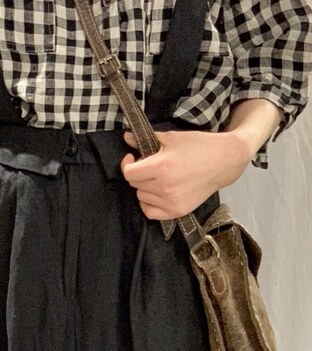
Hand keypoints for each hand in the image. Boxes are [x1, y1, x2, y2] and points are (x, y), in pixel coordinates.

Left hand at [120, 128, 250, 220]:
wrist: (224, 161)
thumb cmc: (199, 147)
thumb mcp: (171, 138)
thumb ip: (144, 139)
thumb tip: (126, 137)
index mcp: (162, 167)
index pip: (129, 173)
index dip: (128, 164)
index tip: (132, 158)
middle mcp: (165, 187)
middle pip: (135, 184)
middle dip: (139, 174)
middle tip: (151, 166)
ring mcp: (172, 201)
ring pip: (141, 197)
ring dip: (145, 188)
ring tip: (159, 178)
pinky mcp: (178, 211)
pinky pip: (150, 212)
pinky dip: (150, 204)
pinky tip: (157, 193)